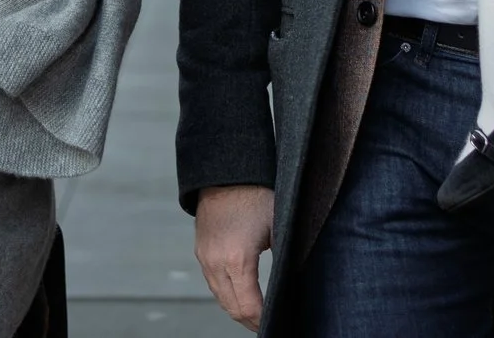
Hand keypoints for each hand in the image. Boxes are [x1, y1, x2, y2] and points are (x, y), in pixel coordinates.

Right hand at [193, 184, 274, 331]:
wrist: (226, 172)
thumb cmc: (257, 195)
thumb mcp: (279, 227)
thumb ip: (284, 258)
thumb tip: (292, 283)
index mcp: (237, 259)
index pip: (248, 306)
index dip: (262, 321)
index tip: (275, 324)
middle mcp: (215, 263)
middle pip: (232, 308)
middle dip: (250, 321)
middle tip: (268, 326)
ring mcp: (205, 258)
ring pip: (220, 298)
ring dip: (238, 309)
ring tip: (258, 315)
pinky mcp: (201, 252)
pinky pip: (213, 284)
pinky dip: (228, 295)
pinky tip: (242, 295)